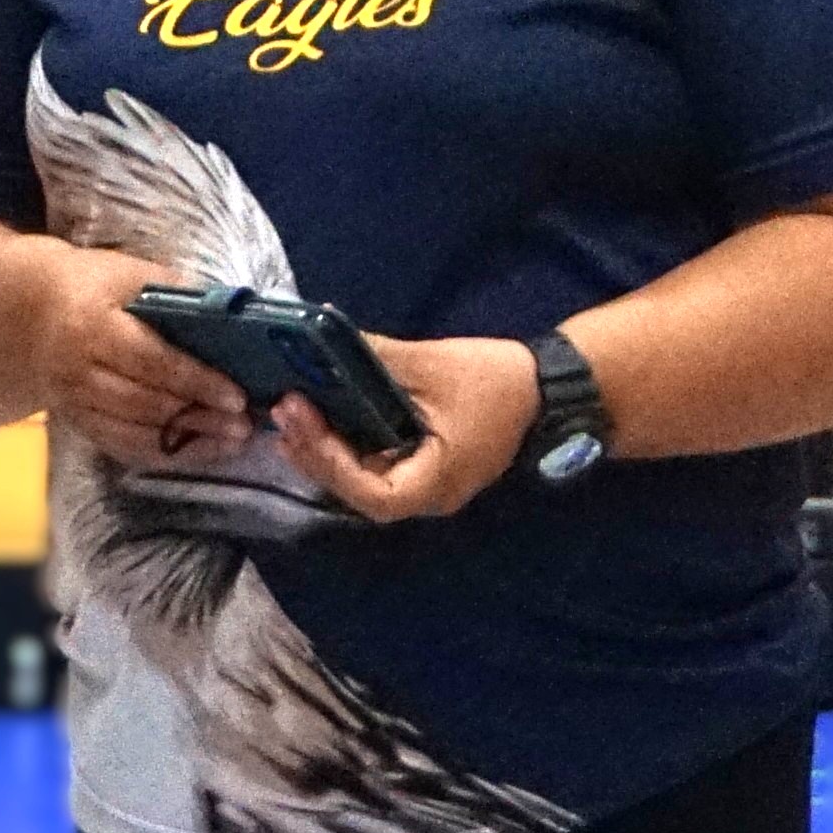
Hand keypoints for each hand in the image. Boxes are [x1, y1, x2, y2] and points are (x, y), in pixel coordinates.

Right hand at [36, 246, 256, 466]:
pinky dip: (165, 455)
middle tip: (244, 425)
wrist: (31, 315)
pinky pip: (124, 448)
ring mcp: (75, 404)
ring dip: (188, 443)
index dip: (195, 382)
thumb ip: (177, 295)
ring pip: (135, 434)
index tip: (236, 397)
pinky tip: (201, 451)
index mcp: (93, 327)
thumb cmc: (91, 286)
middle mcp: (79, 372)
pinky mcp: (79, 424)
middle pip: (144, 404)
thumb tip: (232, 320)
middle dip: (199, 418)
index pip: (151, 362)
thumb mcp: (130, 273)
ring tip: (232, 441)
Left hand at [266, 332, 540, 523]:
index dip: (330, 462)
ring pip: (364, 482)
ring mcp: (427, 485)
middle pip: (360, 494)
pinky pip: (377, 465)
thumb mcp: (431, 365)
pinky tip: (322, 418)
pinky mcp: (424, 467)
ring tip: (291, 414)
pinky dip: (348, 446)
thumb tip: (320, 334)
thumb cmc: (495, 381)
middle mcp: (429, 496)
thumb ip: (374, 357)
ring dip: (326, 451)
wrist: (548, 386)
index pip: (372, 497)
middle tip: (284, 412)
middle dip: (318, 455)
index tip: (301, 419)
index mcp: (437, 483)